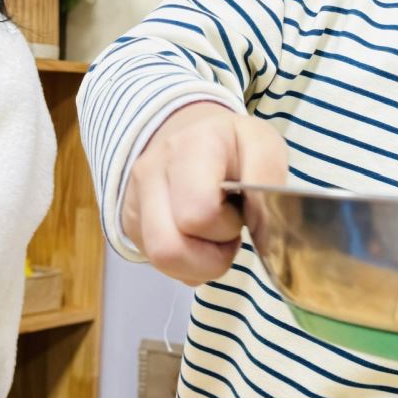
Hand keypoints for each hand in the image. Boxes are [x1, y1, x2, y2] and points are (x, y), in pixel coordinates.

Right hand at [121, 102, 287, 285]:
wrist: (189, 132)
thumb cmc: (232, 147)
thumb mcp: (263, 147)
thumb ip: (268, 183)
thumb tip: (262, 232)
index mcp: (193, 145)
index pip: (200, 214)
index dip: (228, 226)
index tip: (241, 210)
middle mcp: (153, 168)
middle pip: (171, 247)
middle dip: (212, 254)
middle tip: (229, 232)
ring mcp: (134, 196)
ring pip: (160, 260)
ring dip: (198, 264)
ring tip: (214, 241)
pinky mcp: (129, 220)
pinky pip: (156, 263)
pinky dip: (185, 264)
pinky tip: (196, 240)